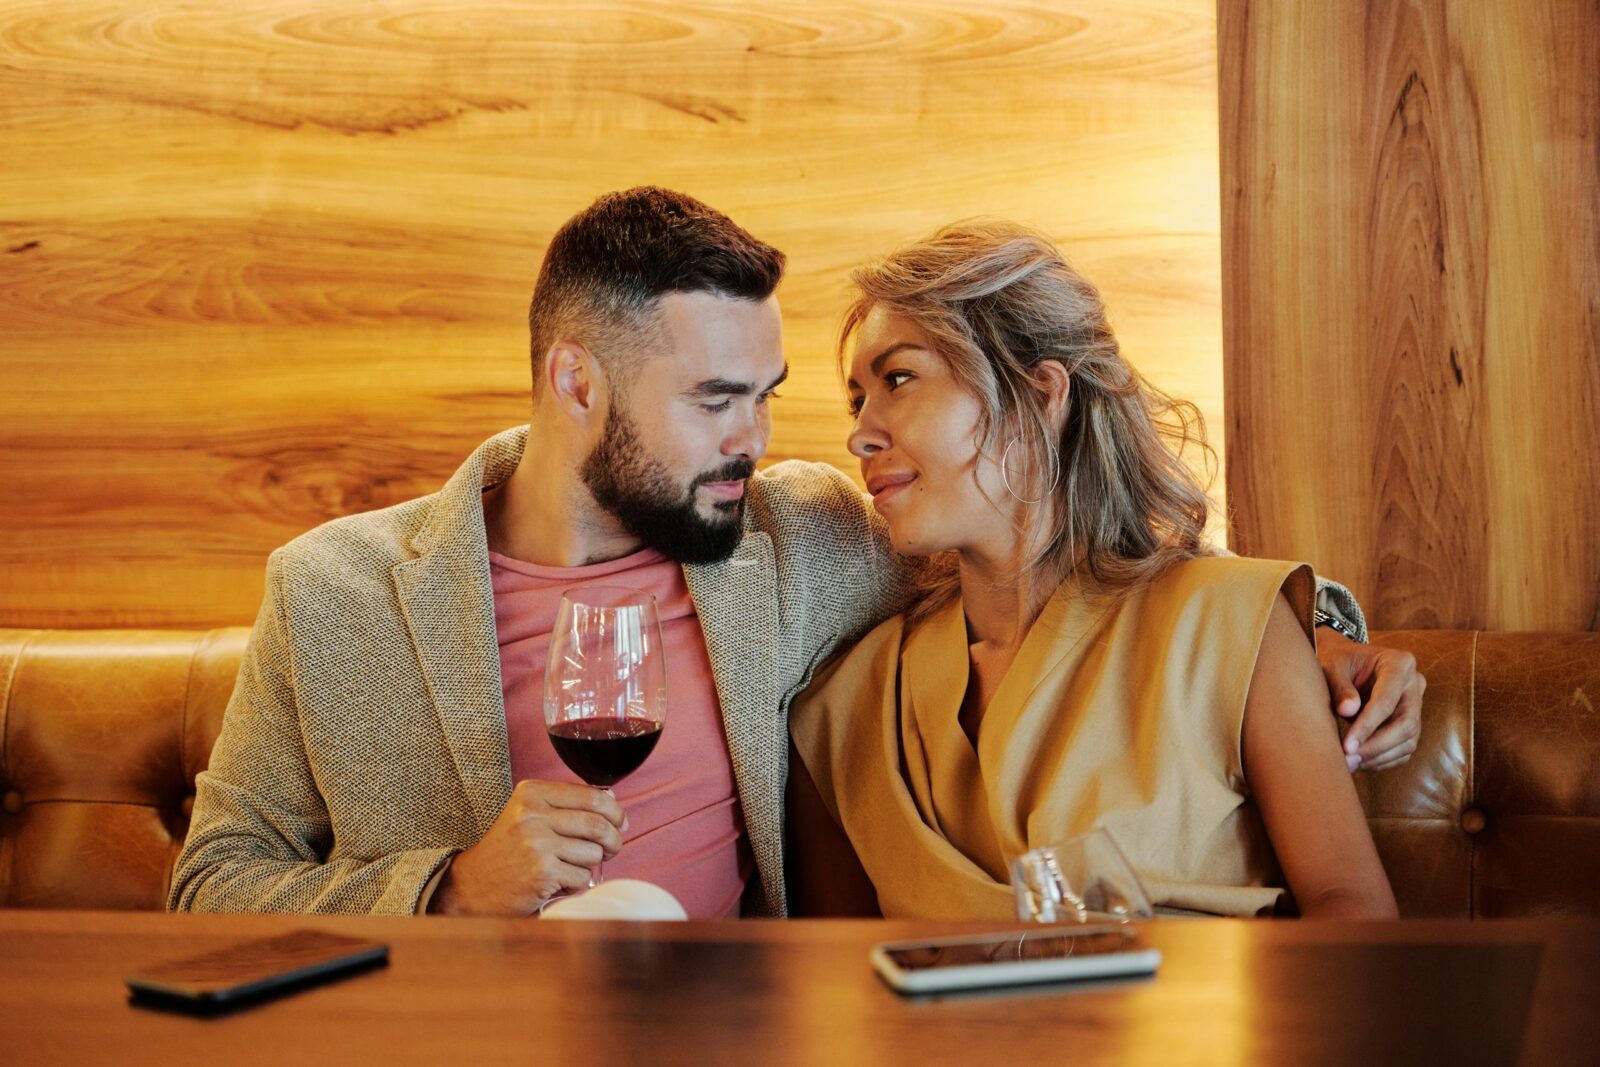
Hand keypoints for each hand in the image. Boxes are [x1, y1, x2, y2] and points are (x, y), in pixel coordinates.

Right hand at [428, 780, 624, 915]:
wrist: (472, 885)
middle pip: (598, 824)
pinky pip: (581, 877)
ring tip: (568, 867)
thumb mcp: (530, 814)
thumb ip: (567, 805)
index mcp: (532, 793)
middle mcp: (533, 814)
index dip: (615, 811)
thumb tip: (615, 806)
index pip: (592, 796)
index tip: (620, 822)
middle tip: (612, 849)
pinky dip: (575, 883)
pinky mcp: (542, 873)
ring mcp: (537, 844)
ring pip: (593, 853)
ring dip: (589, 865)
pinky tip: (556, 882)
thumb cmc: (509, 849)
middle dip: (614, 840)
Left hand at [1314, 628, 1425, 772]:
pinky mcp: (1411, 723)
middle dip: (1377, 746)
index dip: (1367, 725)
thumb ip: (1339, 686)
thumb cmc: (1339, 662)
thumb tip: (1348, 710)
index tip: (1347, 745)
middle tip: (1349, 758)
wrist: (1347, 663)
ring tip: (1349, 763)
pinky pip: (1404, 748)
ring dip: (1379, 757)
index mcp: (1399, 663)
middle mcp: (1414, 684)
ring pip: (1408, 740)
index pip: (1387, 700)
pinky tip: (1360, 762)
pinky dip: (1383, 760)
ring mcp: (1416, 705)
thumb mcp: (1332, 666)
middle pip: (1406, 724)